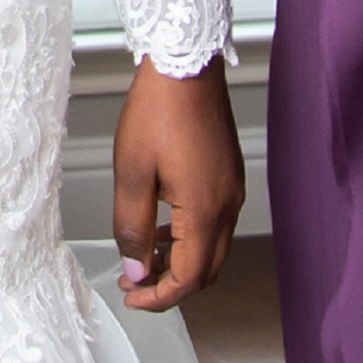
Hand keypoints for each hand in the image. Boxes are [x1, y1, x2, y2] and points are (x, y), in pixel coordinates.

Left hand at [112, 59, 241, 312]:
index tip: (131, 297)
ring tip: (142, 258)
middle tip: (134, 282)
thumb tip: (136, 270)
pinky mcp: (228, 176)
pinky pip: (214, 223)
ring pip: (211, 248)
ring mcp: (232, 190)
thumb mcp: (132, 174)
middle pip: (206, 270)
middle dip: (170, 285)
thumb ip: (133, 228)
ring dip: (179, 261)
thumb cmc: (157, 111)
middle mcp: (227, 205)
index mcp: (205, 210)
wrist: (186, 65)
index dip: (158, 297)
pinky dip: (190, 237)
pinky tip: (163, 228)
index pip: (189, 278)